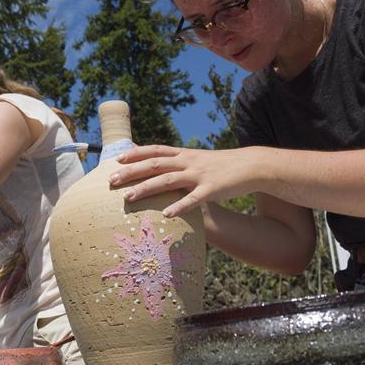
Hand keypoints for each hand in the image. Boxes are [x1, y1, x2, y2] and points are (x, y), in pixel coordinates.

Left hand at [109, 145, 257, 217]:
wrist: (252, 166)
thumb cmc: (222, 166)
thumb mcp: (199, 160)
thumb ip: (180, 164)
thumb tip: (161, 169)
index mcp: (185, 154)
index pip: (156, 150)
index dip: (136, 154)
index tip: (117, 159)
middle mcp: (189, 161)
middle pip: (155, 164)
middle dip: (132, 172)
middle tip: (111, 180)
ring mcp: (199, 175)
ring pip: (168, 180)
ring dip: (147, 188)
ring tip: (128, 197)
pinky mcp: (212, 189)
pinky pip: (193, 199)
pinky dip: (179, 206)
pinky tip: (166, 214)